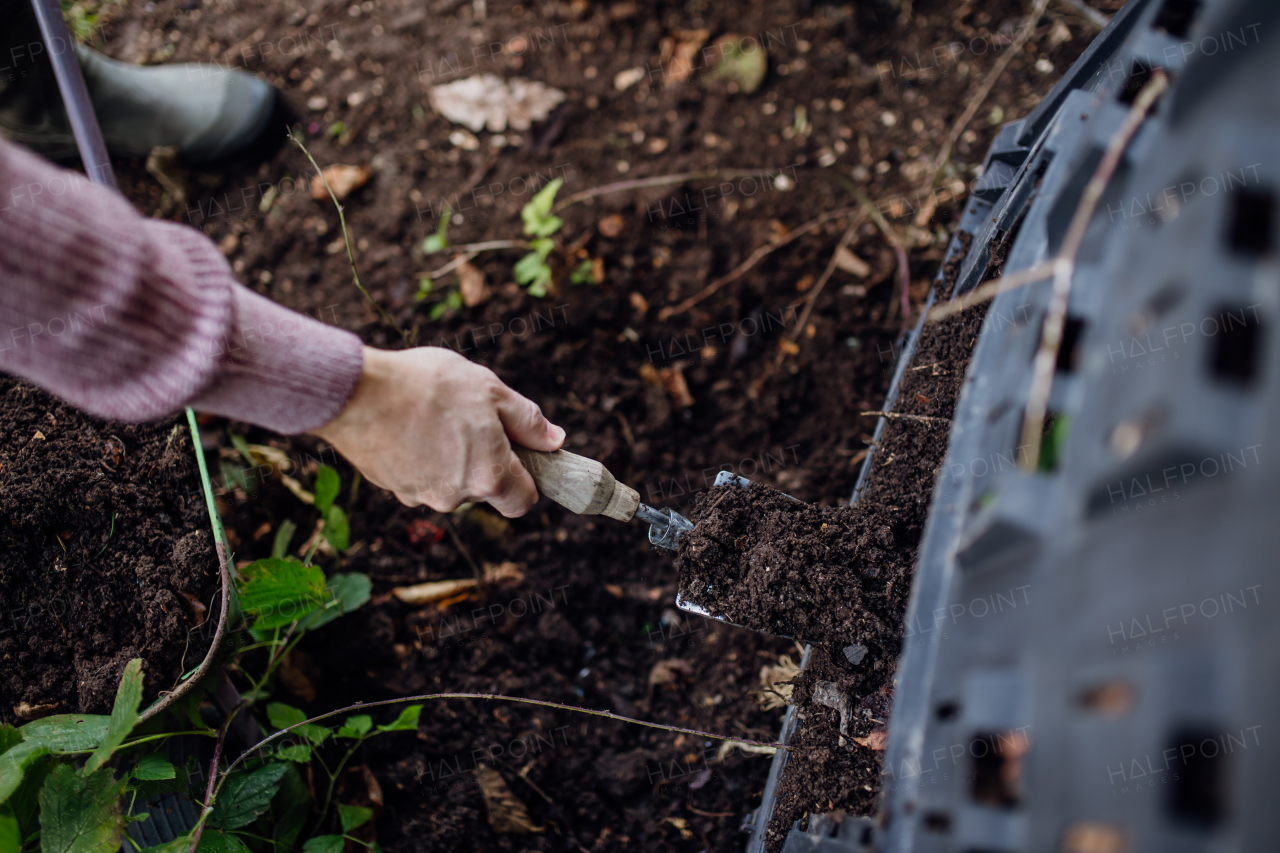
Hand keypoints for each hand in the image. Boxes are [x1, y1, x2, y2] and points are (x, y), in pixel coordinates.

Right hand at [312, 346, 564, 516]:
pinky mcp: (392, 489)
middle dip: (484, 461)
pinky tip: (408, 425)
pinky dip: (420, 458)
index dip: (527, 479)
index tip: (518, 454)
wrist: (356, 391)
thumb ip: (527, 421)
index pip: (523, 501)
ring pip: (450, 484)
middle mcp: (456, 498)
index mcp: (489, 477)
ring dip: (450, 458)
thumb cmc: (429, 386)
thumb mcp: (491, 391)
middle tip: (469, 419)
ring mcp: (420, 497)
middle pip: (484, 489)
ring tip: (434, 417)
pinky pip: (419, 477)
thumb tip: (554, 440)